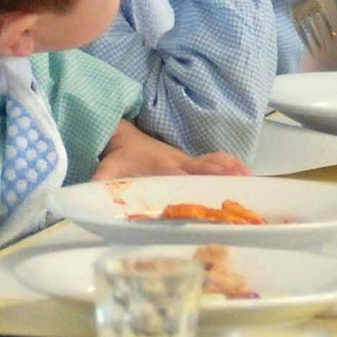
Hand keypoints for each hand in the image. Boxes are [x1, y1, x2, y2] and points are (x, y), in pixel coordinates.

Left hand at [92, 122, 250, 180]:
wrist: (124, 137)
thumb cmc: (119, 159)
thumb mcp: (105, 171)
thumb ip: (98, 185)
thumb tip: (84, 199)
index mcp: (160, 167)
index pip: (179, 175)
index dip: (193, 181)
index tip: (209, 189)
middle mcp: (179, 163)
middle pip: (204, 171)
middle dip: (221, 178)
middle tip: (242, 186)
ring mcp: (189, 162)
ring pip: (214, 165)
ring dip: (231, 172)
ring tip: (252, 181)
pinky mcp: (194, 163)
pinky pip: (216, 162)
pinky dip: (232, 166)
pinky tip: (248, 175)